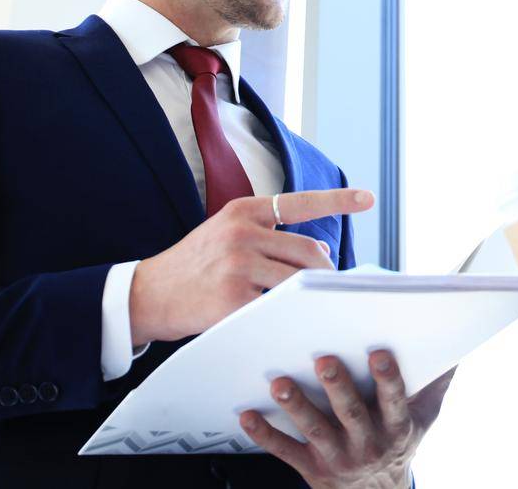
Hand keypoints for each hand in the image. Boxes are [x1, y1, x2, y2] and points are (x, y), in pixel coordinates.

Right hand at [129, 188, 372, 345]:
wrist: (149, 293)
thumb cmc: (196, 265)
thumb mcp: (227, 233)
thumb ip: (270, 236)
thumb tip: (323, 253)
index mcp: (243, 210)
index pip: (300, 201)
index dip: (338, 200)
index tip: (368, 198)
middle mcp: (243, 231)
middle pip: (309, 252)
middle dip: (324, 274)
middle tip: (325, 289)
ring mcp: (238, 264)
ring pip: (298, 281)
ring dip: (308, 296)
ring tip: (305, 305)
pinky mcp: (234, 298)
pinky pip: (277, 307)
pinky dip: (286, 315)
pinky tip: (282, 320)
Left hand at [240, 351, 451, 488]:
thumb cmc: (400, 444)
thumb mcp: (427, 418)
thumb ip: (438, 382)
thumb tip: (455, 346)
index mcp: (396, 427)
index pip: (394, 401)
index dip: (388, 378)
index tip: (379, 352)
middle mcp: (367, 444)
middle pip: (351, 414)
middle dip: (338, 387)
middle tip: (323, 359)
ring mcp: (337, 458)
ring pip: (315, 430)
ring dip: (296, 407)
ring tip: (279, 383)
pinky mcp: (311, 468)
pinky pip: (285, 451)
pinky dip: (265, 434)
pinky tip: (246, 415)